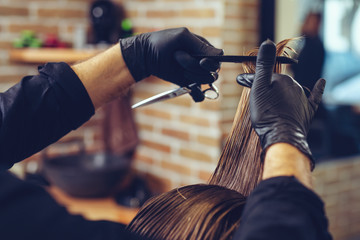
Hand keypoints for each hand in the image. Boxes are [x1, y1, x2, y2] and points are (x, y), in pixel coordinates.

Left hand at [119, 28, 222, 100]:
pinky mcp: (187, 84)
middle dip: (195, 66)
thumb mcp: (183, 38)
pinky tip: (189, 89)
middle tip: (179, 57)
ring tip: (176, 65)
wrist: (145, 55)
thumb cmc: (163, 41)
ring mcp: (195, 74)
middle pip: (212, 72)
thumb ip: (201, 46)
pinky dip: (197, 94)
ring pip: (205, 82)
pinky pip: (199, 94)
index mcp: (204, 49)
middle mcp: (202, 62)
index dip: (211, 62)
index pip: (218, 59)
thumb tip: (220, 55)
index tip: (200, 61)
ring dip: (191, 75)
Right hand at [237, 40, 325, 168]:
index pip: (262, 75)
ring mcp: (302, 98)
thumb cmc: (267, 113)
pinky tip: (321, 81)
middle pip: (275, 82)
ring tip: (268, 102)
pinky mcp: (308, 109)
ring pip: (288, 90)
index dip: (248, 79)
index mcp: (281, 79)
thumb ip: (264, 65)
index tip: (240, 81)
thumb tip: (268, 41)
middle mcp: (294, 85)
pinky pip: (314, 95)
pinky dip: (317, 87)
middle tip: (252, 95)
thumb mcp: (259, 87)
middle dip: (263, 85)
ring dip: (278, 92)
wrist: (282, 136)